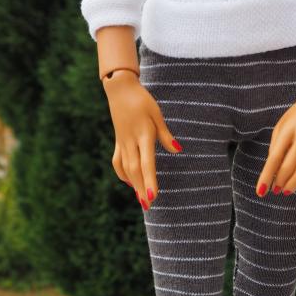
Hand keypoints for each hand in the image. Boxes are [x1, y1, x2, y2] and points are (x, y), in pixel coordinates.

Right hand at [103, 69, 181, 209]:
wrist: (119, 88)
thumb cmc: (142, 100)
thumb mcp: (157, 114)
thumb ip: (166, 135)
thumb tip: (178, 150)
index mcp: (143, 134)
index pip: (146, 163)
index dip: (150, 180)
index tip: (154, 196)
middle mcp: (131, 141)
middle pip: (135, 171)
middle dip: (142, 189)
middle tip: (148, 206)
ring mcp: (122, 143)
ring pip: (126, 169)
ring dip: (134, 185)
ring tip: (142, 200)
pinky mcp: (118, 142)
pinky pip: (118, 162)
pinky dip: (124, 174)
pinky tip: (131, 183)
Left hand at [255, 89, 295, 196]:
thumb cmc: (293, 119)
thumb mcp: (280, 128)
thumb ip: (275, 148)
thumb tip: (272, 173)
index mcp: (288, 130)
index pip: (274, 158)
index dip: (266, 177)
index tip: (260, 192)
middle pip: (290, 166)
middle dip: (280, 182)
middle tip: (275, 190)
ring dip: (293, 184)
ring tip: (286, 190)